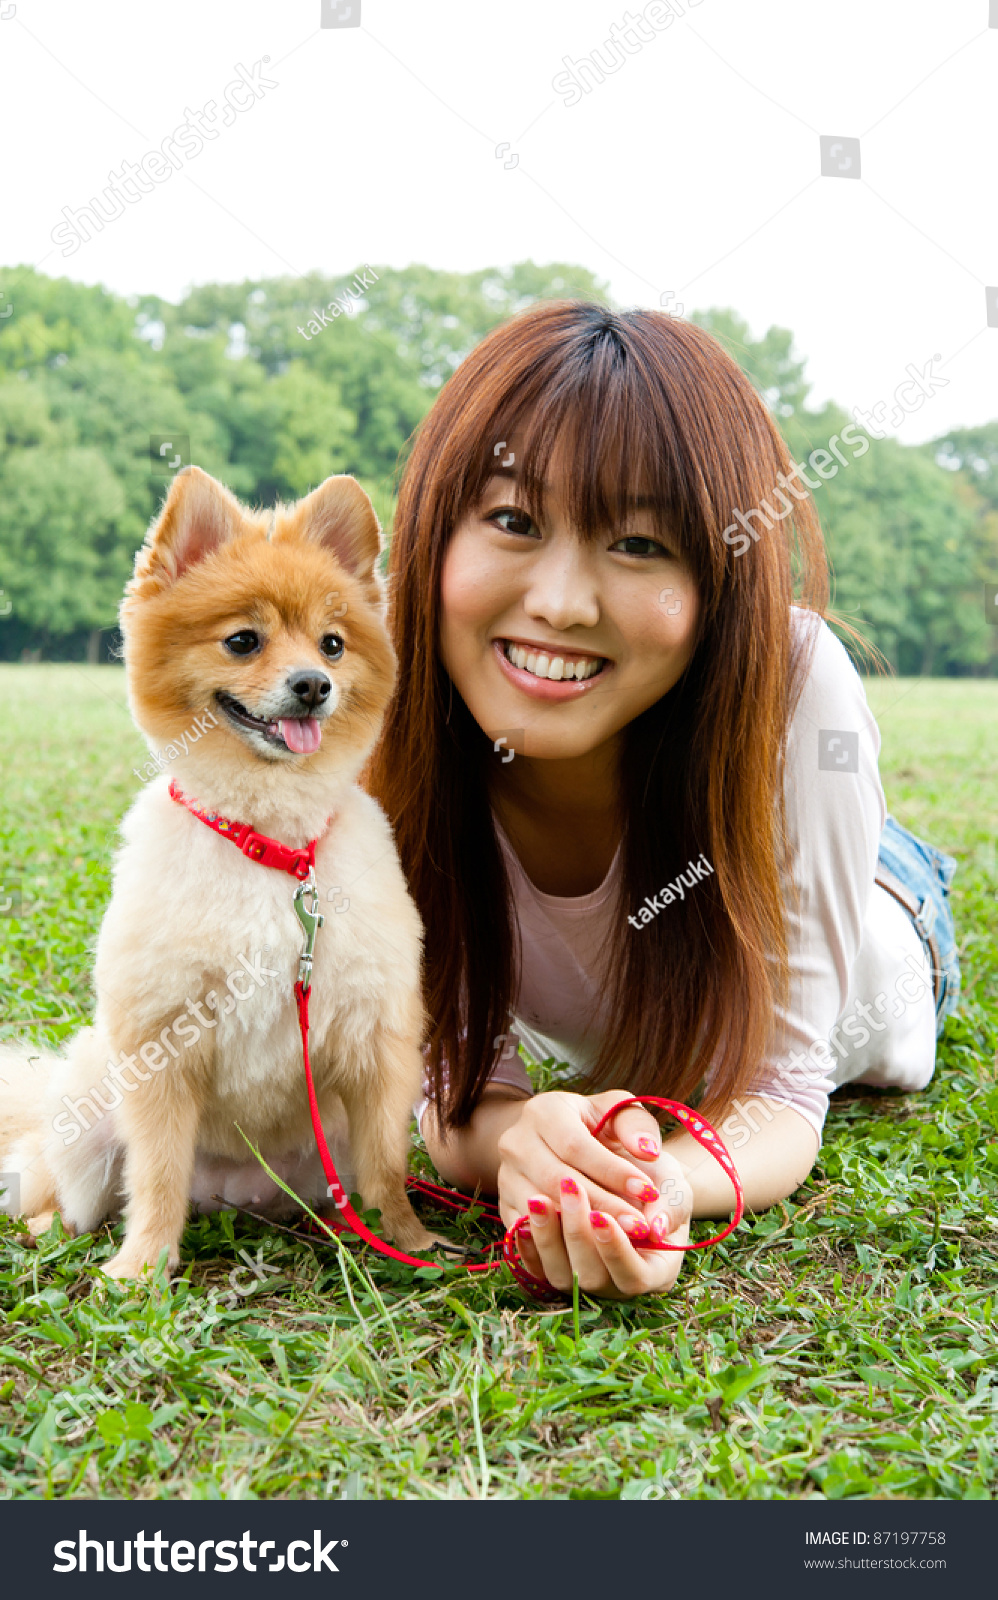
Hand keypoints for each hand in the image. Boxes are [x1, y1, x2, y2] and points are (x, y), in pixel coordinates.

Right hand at [495, 1089, 692, 1299]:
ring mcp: (505, 1176)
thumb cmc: (595, 1125)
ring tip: (623, 1238)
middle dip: (602, 1204)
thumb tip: (648, 1151)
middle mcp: (515, 1142)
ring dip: (583, 1229)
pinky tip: (594, 1249)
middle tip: (640, 1225)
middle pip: (556, 1180)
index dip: (612, 1170)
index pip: (576, 1145)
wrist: (554, 1142)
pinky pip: (529, 1230)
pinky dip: (561, 1242)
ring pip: (541, 1209)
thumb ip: (637, 1126)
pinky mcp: (504, 1205)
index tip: (648, 1191)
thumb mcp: (617, 1111)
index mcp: (542, 1111)